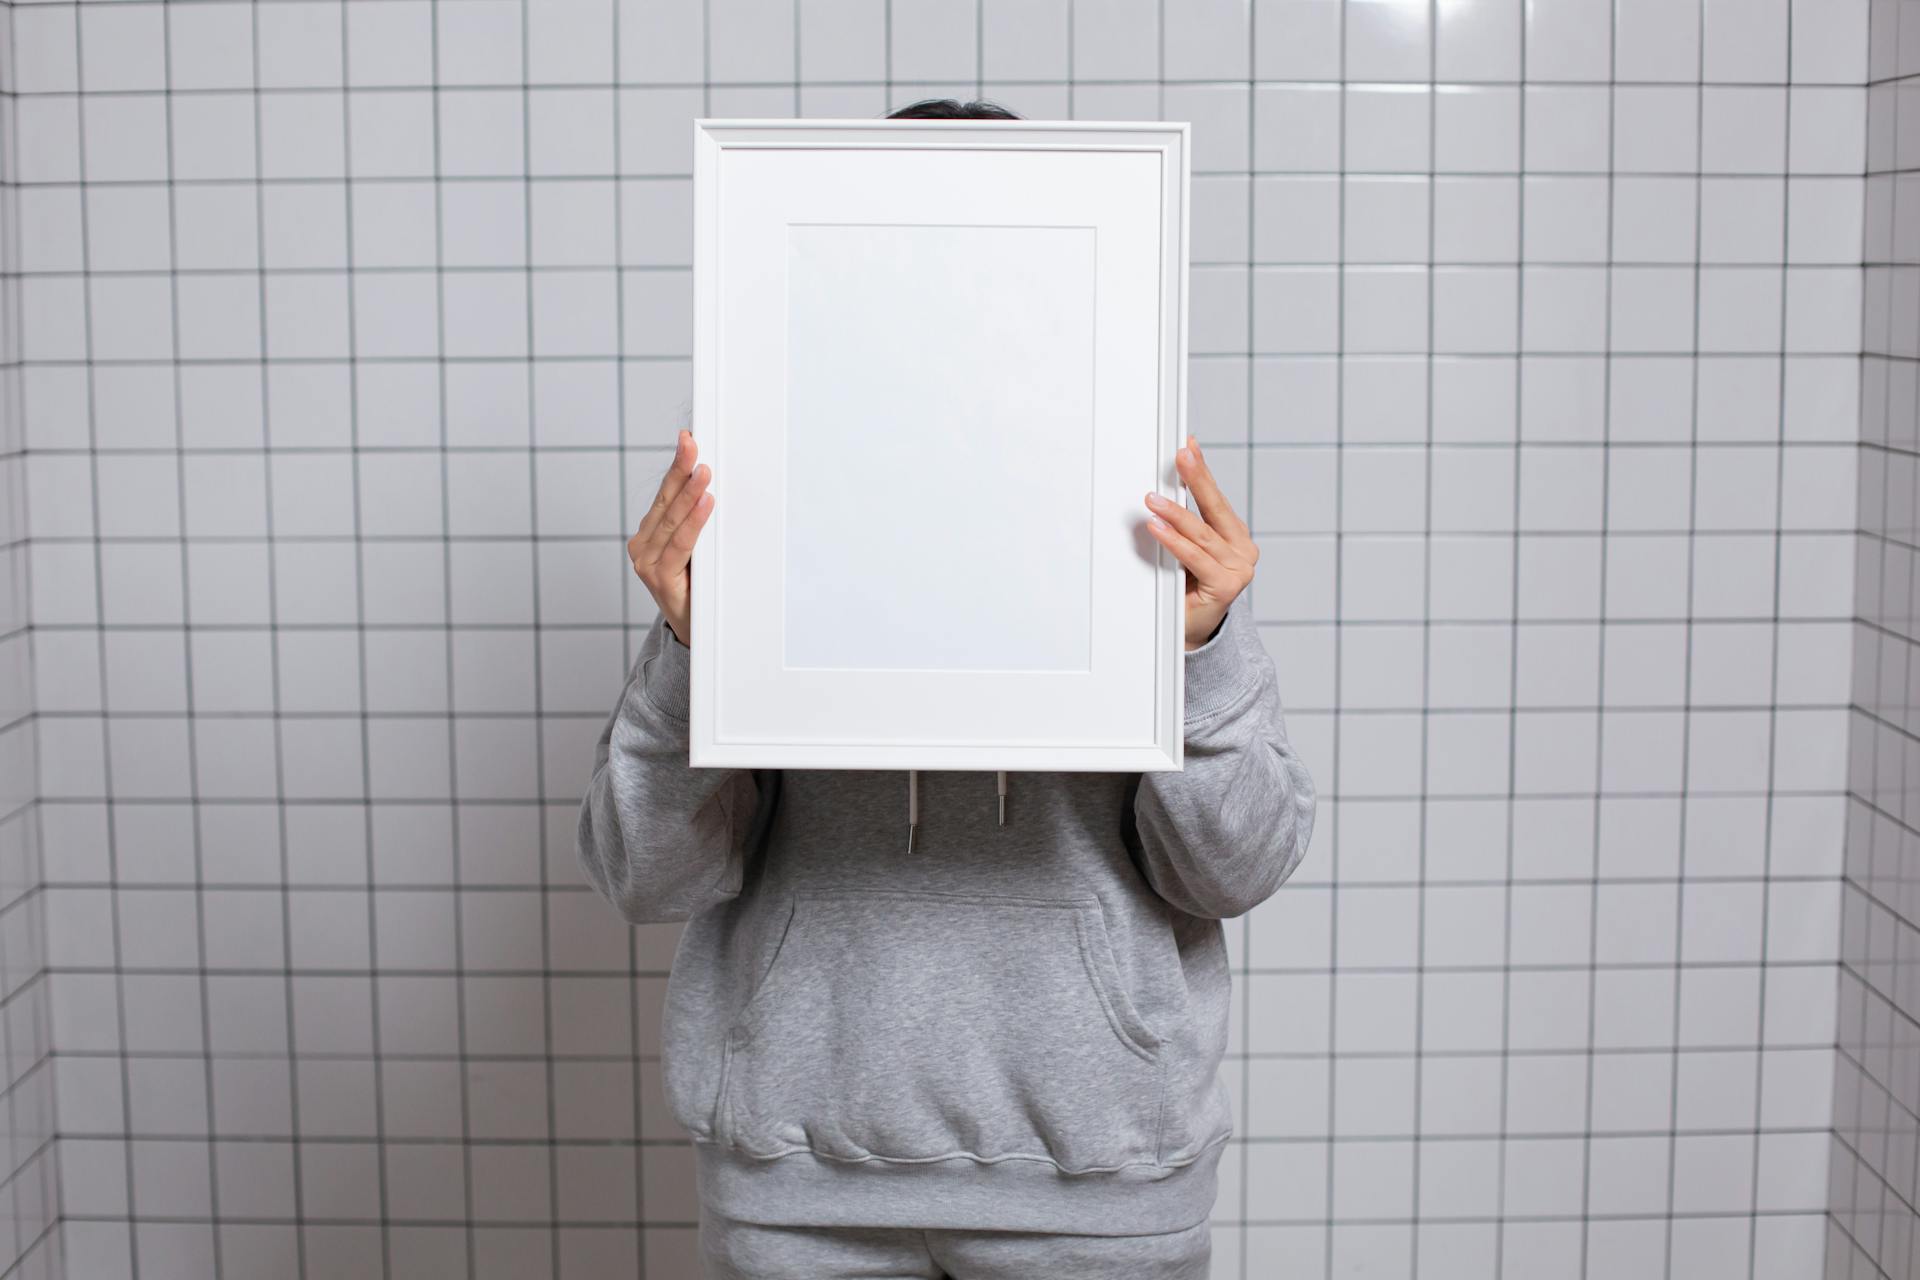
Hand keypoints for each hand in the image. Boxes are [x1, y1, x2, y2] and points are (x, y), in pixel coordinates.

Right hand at [629, 429, 713, 646]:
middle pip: (665, 500)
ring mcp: (647, 562)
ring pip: (672, 520)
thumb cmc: (696, 588)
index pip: (665, 493)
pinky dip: (694, 522)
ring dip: (689, 492)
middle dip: (681, 469)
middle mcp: (642, 545)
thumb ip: (698, 524)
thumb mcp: (696, 551)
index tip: (688, 438)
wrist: (693, 633)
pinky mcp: (659, 578)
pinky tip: (705, 503)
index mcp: (649, 534)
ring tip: (703, 470)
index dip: (676, 465)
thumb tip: (720, 486)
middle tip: (693, 444)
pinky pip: (680, 544)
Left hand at [1142, 434, 1256, 651]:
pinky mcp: (1227, 585)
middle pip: (1214, 508)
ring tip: (1153, 499)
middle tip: (1181, 456)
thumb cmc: (1187, 588)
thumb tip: (1162, 490)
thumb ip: (1183, 523)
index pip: (1216, 498)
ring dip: (1175, 513)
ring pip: (1201, 534)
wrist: (1191, 630)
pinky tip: (1158, 528)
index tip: (1189, 446)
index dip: (1202, 472)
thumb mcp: (1187, 550)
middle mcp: (1243, 549)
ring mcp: (1239, 568)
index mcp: (1235, 536)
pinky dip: (1174, 542)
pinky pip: (1195, 558)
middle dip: (1196, 478)